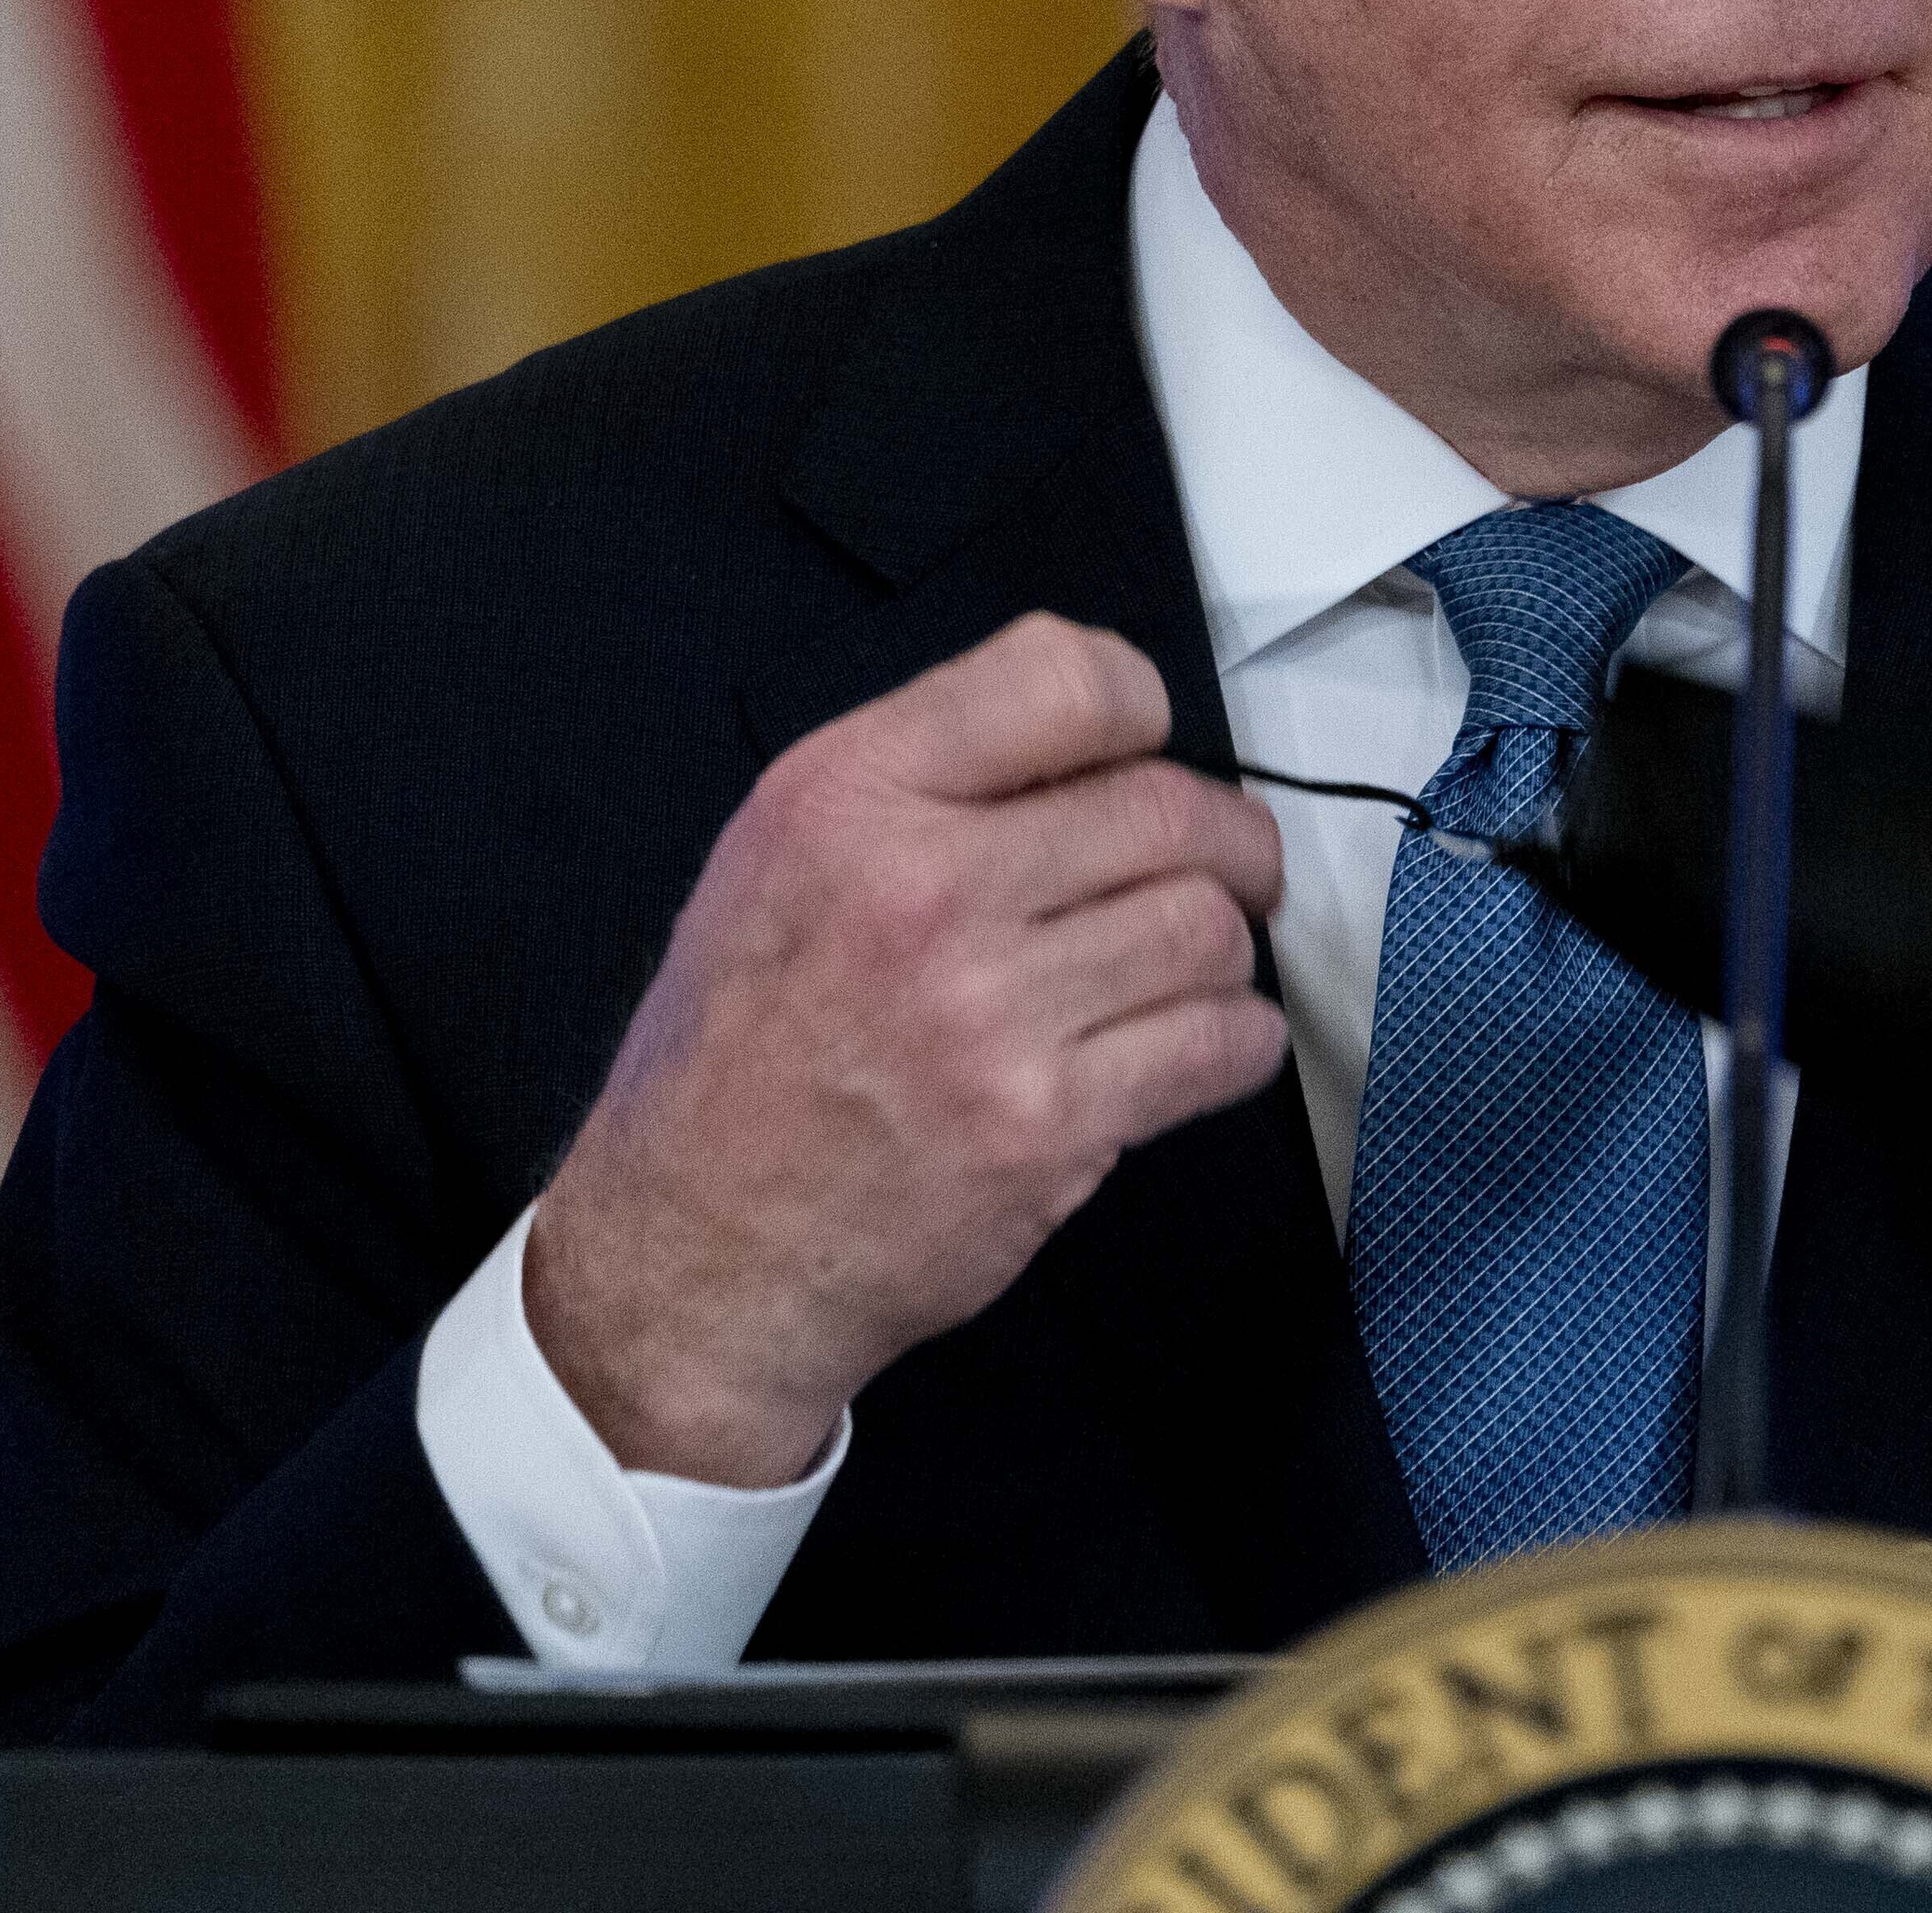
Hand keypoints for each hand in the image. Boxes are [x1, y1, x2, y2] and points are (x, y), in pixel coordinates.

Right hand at [523, 614, 1290, 1482]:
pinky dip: (1235, 1040)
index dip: (1142, 710)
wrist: (696, 1251)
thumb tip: (1090, 742)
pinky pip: (1215, 1045)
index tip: (1151, 753)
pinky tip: (1197, 1043)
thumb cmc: (735, 1060)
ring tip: (1188, 967)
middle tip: (1230, 867)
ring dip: (1223, 947)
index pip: (1068, 680)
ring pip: (1206, 929)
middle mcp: (917, 891)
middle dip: (1227, 841)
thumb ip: (926, 775)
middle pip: (1167, 809)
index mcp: (847, 799)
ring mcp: (985, 1014)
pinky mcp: (1043, 1127)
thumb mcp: (777, 857)